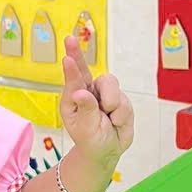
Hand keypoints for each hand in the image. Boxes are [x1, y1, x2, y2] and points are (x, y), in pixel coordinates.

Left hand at [60, 35, 133, 167]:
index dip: (71, 65)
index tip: (67, 56)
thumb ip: (86, 110)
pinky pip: (125, 103)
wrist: (107, 151)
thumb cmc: (90, 140)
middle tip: (69, 40)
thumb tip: (81, 93)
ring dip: (112, 104)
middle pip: (87, 69)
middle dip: (78, 54)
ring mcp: (105, 94)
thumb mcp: (85, 129)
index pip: (73, 78)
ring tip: (109, 119)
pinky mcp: (121, 100)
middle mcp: (88, 91)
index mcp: (74, 98)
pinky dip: (121, 115)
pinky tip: (115, 123)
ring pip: (111, 86)